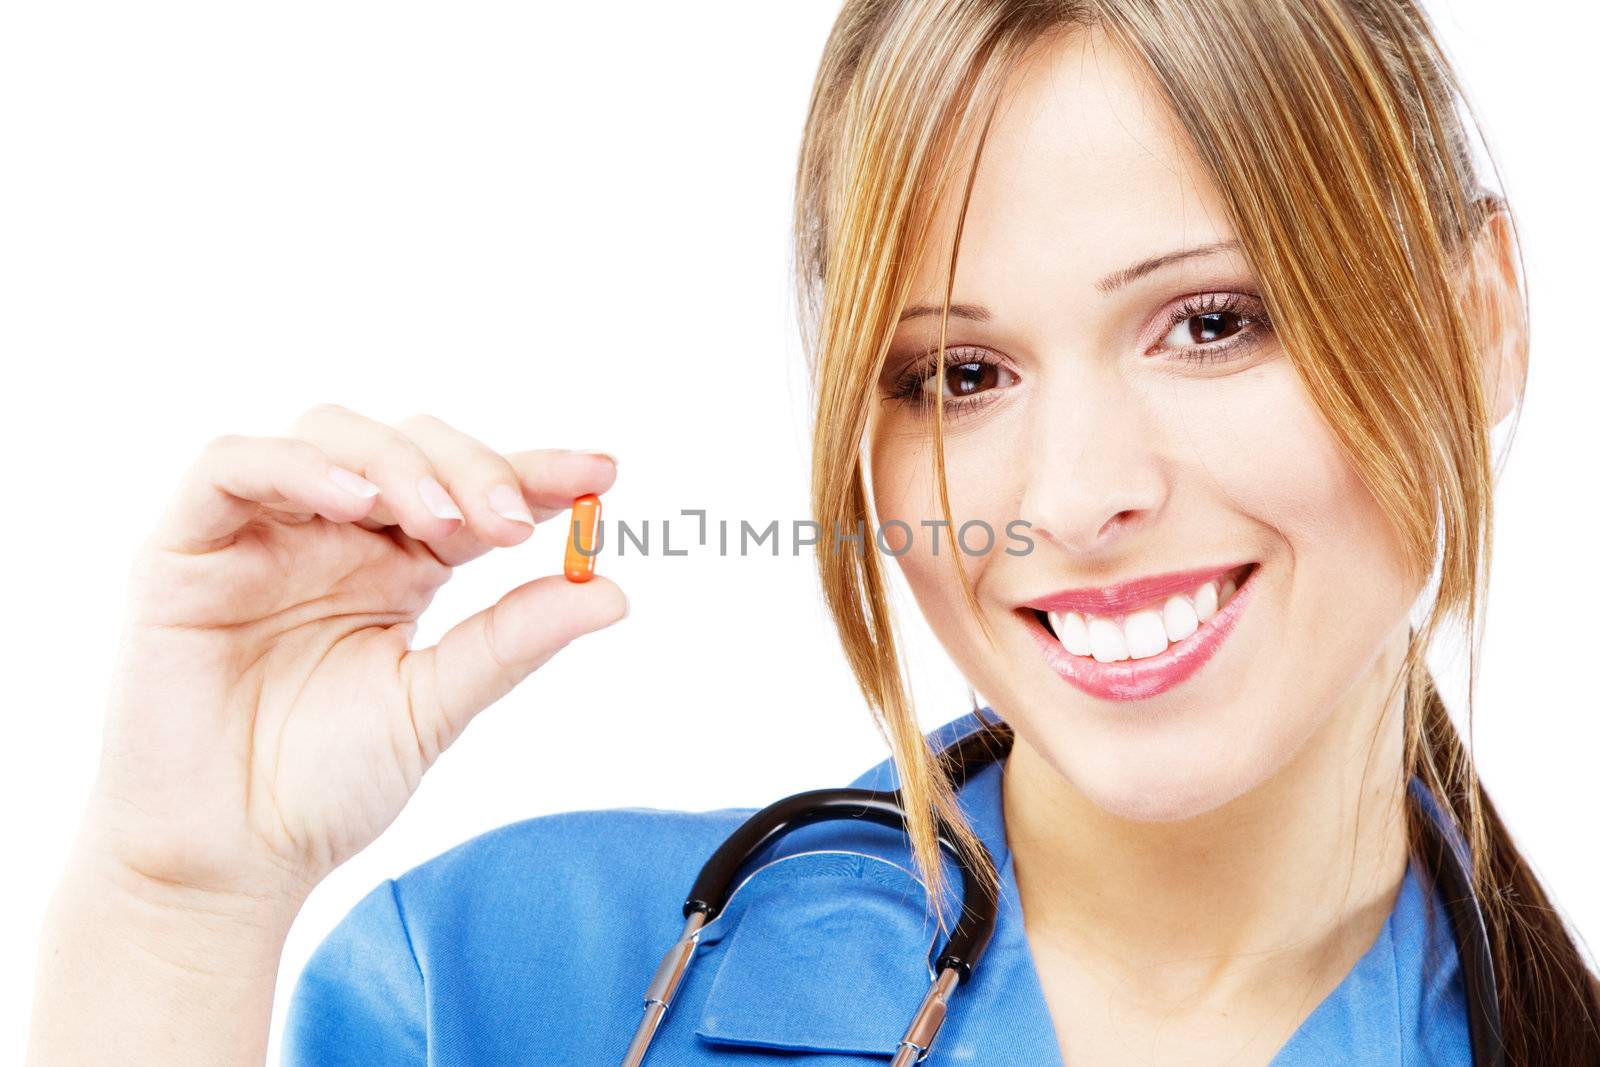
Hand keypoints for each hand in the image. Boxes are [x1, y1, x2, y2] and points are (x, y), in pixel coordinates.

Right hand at [80, 404, 625, 914]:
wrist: (225, 862)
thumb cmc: (322, 787)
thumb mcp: (436, 704)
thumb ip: (512, 641)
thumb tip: (614, 592)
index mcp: (398, 566)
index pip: (471, 492)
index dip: (534, 471)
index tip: (603, 473)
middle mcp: (334, 536)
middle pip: (408, 445)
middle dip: (470, 467)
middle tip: (513, 522)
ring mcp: (261, 534)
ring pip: (329, 435)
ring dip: (397, 464)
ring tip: (442, 519)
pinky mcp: (187, 548)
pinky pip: (231, 469)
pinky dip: (297, 469)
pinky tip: (356, 504)